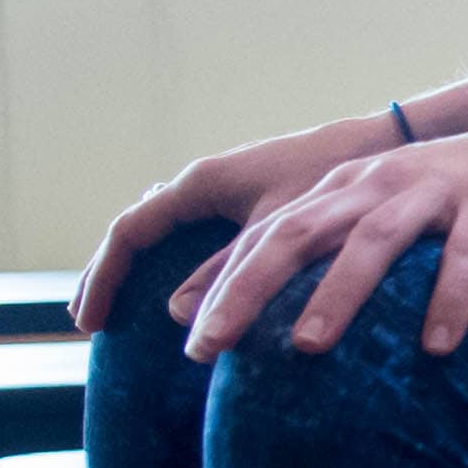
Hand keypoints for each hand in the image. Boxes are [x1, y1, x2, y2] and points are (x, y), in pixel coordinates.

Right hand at [73, 115, 400, 333]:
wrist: (379, 145)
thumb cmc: (330, 180)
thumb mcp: (279, 232)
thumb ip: (232, 269)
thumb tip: (179, 314)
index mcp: (200, 183)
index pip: (130, 231)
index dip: (105, 277)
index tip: (90, 321)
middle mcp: (204, 183)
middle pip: (136, 231)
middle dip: (109, 274)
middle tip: (89, 321)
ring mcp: (224, 190)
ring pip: (161, 230)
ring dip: (135, 269)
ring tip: (120, 311)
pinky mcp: (247, 201)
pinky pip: (188, 232)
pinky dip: (171, 262)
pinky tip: (180, 293)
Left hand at [176, 118, 467, 359]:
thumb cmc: (459, 201)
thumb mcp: (385, 216)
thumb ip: (329, 252)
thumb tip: (275, 306)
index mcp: (345, 189)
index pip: (267, 238)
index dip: (222, 287)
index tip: (192, 346)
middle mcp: (377, 183)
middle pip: (298, 232)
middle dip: (249, 289)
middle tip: (213, 346)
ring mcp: (435, 188)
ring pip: (374, 238)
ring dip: (337, 293)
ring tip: (308, 348)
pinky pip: (467, 252)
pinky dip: (450, 297)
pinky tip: (438, 346)